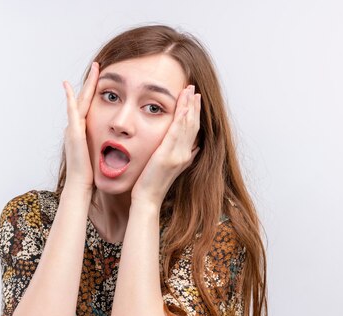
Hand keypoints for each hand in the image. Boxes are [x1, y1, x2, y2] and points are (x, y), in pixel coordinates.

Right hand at [62, 62, 99, 191]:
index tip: (103, 77)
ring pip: (80, 100)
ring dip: (86, 84)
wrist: (81, 185)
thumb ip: (106, 145)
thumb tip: (119, 143)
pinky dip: (70, 98)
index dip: (96, 92)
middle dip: (91, 82)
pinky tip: (70, 87)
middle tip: (97, 65)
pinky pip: (72, 111)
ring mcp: (74, 128)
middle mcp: (77, 127)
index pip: (91, 106)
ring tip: (93, 69)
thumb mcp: (101, 154)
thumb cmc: (92, 174)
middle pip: (85, 99)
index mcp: (84, 131)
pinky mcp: (74, 133)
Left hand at [131, 85, 201, 206]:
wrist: (147, 199)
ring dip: (189, 106)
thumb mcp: (171, 169)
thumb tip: (194, 148)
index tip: (195, 99)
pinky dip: (181, 118)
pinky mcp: (167, 155)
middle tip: (193, 88)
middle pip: (193, 124)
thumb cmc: (152, 185)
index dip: (195, 113)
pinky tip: (183, 106)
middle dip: (194, 105)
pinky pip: (177, 132)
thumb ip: (183, 157)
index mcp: (185, 156)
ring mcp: (178, 155)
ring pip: (187, 125)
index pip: (193, 130)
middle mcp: (185, 154)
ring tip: (189, 90)